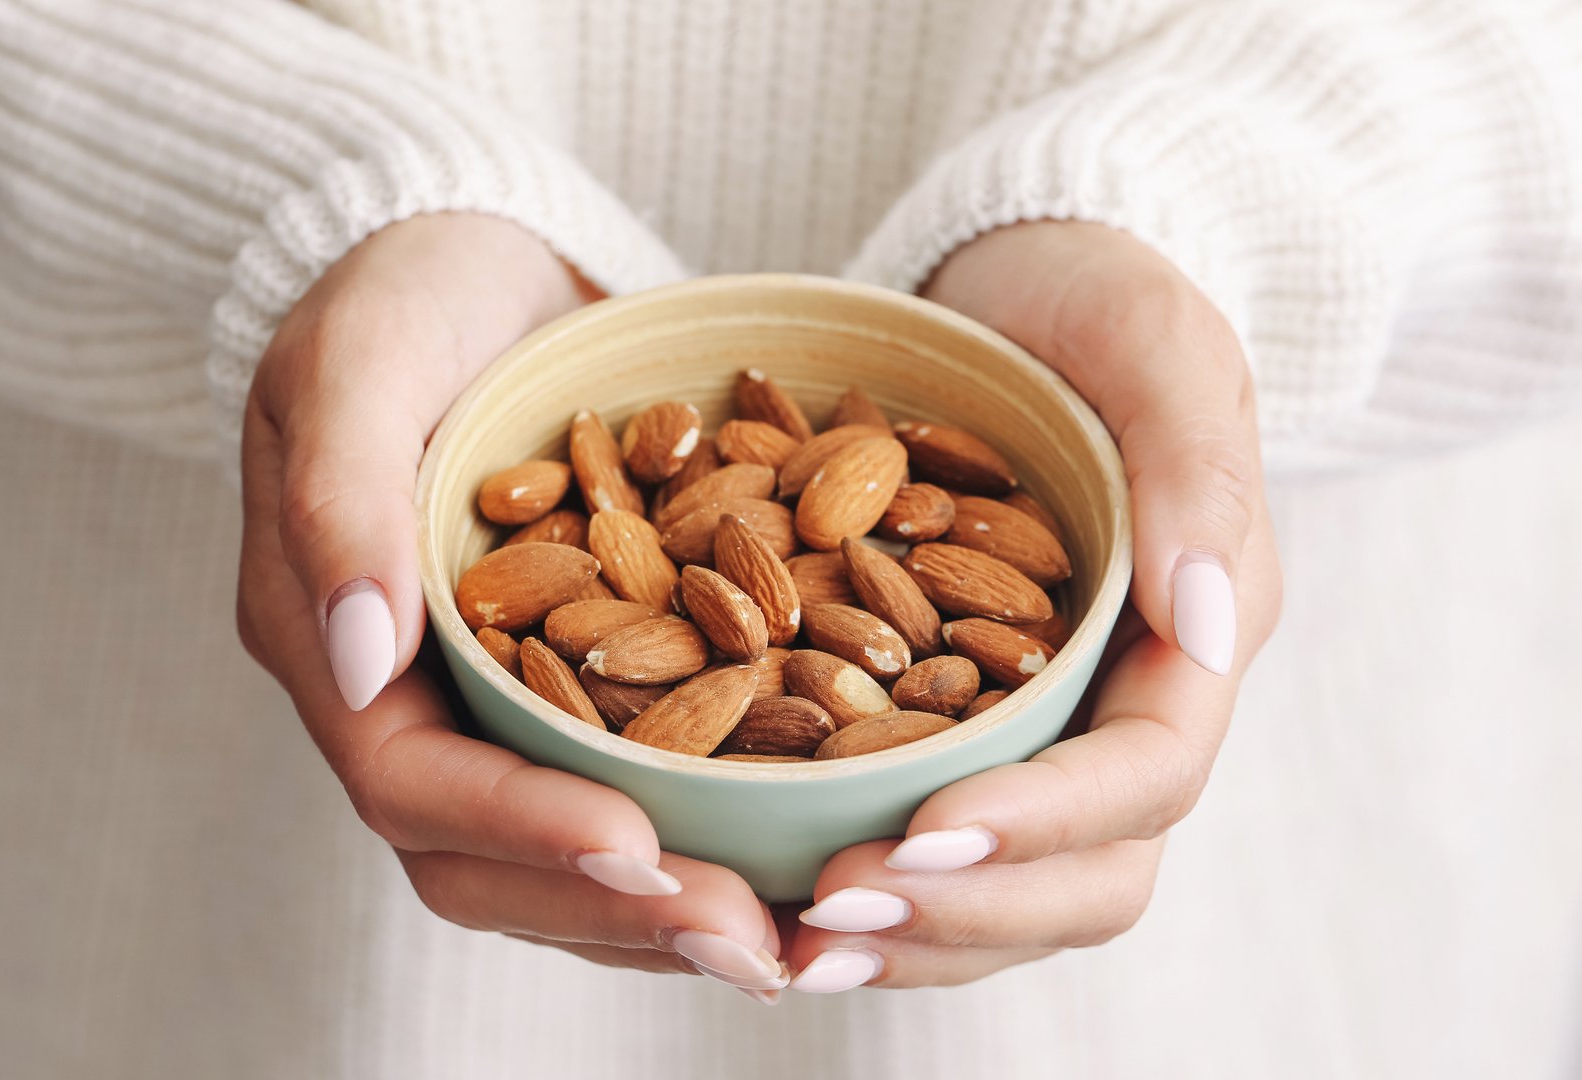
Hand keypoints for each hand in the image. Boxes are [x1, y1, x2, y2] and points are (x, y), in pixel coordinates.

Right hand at [236, 214, 787, 994]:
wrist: (481, 267)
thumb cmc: (408, 289)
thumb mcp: (360, 354)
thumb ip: (340, 493)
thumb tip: (356, 656)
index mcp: (325, 634)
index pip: (410, 779)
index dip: (519, 829)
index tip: (644, 851)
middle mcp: (398, 694)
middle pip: (485, 857)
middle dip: (612, 910)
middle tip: (749, 940)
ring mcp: (479, 699)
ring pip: (554, 856)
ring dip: (662, 910)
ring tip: (784, 938)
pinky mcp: (560, 683)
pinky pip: (616, 791)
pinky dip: (691, 841)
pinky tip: (781, 863)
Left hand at [779, 220, 1282, 991]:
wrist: (1018, 288)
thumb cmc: (1094, 297)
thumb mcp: (1151, 339)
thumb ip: (1194, 464)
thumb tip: (1207, 622)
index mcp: (1191, 638)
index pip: (1145, 776)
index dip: (1045, 824)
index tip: (921, 832)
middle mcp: (1125, 708)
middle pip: (1087, 875)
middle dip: (967, 910)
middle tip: (831, 916)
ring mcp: (1046, 729)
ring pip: (1011, 890)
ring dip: (912, 936)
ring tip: (792, 947)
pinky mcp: (967, 726)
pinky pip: (936, 843)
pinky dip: (875, 890)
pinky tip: (779, 903)